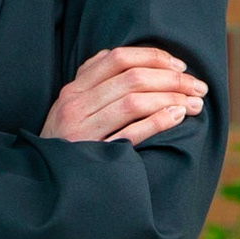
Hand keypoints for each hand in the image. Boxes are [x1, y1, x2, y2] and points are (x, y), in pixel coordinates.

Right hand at [40, 46, 206, 147]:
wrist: (41, 181)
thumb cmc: (64, 142)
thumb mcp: (70, 107)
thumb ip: (93, 80)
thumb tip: (127, 57)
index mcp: (73, 89)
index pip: (117, 58)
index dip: (154, 57)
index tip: (180, 67)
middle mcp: (76, 106)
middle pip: (132, 78)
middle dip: (173, 79)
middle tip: (198, 86)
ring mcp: (83, 131)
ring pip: (134, 102)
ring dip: (171, 98)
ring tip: (196, 103)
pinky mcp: (95, 155)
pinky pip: (132, 133)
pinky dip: (158, 121)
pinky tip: (179, 116)